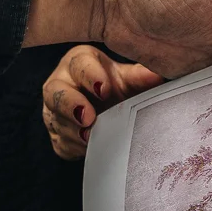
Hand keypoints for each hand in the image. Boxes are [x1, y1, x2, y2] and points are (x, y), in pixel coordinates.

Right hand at [42, 46, 163, 160]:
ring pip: (57, 120)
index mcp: (79, 62)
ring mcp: (54, 111)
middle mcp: (60, 83)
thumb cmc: (115, 86)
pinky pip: (61, 143)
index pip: (78, 64)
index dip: (90, 76)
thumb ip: (139, 77)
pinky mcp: (56, 134)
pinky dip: (75, 147)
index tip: (105, 90)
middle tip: (88, 117)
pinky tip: (90, 148)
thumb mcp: (127, 79)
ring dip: (74, 131)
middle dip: (70, 104)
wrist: (106, 108)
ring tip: (91, 138)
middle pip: (55, 92)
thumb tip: (156, 76)